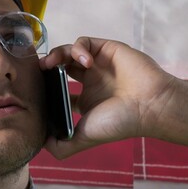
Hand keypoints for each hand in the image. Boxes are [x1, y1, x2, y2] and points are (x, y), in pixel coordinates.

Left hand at [39, 37, 177, 158]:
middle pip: (60, 67)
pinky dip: (78, 48)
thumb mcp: (85, 137)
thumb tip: (41, 144)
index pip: (58, 90)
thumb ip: (62, 146)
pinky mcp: (106, 49)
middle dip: (46, 67)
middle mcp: (91, 82)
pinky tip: (85, 61)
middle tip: (39, 72)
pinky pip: (84, 42)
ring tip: (52, 63)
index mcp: (86, 101)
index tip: (37, 90)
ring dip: (57, 54)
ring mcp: (98, 65)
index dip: (46, 88)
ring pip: (68, 51)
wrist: (150, 106)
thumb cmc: (120, 122)